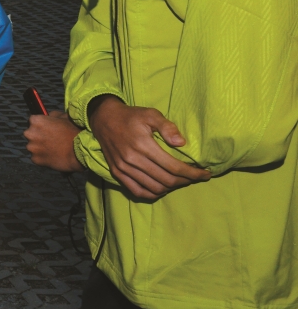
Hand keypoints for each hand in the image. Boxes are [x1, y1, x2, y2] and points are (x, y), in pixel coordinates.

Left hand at [24, 110, 83, 172]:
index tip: (47, 129)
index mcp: (36, 121)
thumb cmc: (74, 133)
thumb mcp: (65, 117)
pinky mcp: (35, 159)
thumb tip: (49, 116)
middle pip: (31, 134)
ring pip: (33, 146)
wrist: (80, 152)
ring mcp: (32, 147)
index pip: (33, 121)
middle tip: (51, 140)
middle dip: (38, 136)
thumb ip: (53, 115)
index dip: (41, 125)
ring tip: (53, 149)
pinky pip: (36, 157)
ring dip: (40, 147)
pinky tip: (53, 156)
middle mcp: (30, 133)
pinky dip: (42, 157)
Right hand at [88, 97, 208, 200]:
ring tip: (180, 181)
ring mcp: (123, 168)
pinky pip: (138, 192)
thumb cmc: (131, 116)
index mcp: (143, 145)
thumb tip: (182, 143)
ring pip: (154, 188)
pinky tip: (163, 188)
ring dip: (171, 188)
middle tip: (195, 177)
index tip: (205, 174)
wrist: (104, 119)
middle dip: (185, 181)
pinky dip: (153, 194)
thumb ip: (168, 127)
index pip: (173, 167)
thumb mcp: (151, 114)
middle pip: (166, 180)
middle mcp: (132, 159)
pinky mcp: (117, 173)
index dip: (192, 173)